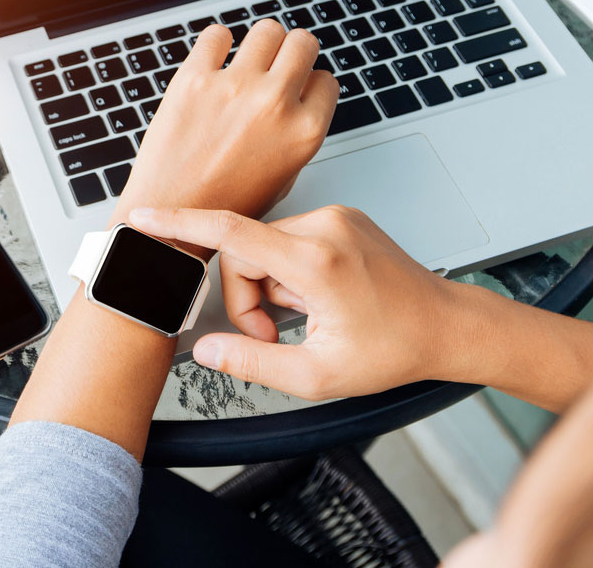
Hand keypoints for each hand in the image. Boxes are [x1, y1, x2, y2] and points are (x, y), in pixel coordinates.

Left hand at [110, 20, 337, 256]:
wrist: (172, 218)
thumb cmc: (223, 206)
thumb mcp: (283, 178)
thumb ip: (295, 135)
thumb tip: (298, 99)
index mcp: (304, 132)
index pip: (326, 80)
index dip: (308, 84)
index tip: (294, 89)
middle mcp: (274, 104)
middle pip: (302, 43)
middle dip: (291, 52)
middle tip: (274, 66)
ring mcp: (234, 87)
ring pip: (266, 31)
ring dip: (260, 43)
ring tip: (245, 62)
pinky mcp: (194, 79)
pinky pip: (216, 35)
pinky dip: (217, 43)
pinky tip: (214, 60)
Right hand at [128, 205, 481, 399]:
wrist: (447, 326)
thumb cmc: (394, 349)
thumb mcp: (316, 375)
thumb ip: (252, 359)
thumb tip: (206, 349)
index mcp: (316, 261)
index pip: (230, 232)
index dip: (179, 224)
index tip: (145, 217)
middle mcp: (324, 227)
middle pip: (243, 251)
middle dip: (247, 296)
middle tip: (273, 333)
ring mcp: (335, 218)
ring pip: (264, 247)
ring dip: (270, 286)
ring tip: (305, 316)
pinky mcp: (340, 218)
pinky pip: (288, 240)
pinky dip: (289, 272)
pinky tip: (317, 297)